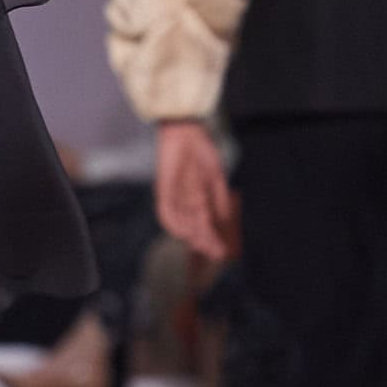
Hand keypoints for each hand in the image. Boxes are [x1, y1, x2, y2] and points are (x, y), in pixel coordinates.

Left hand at [155, 121, 234, 260]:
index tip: (222, 252)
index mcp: (198, 199)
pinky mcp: (162, 189)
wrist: (187, 132)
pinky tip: (183, 234)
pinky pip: (165, 212)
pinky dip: (173, 224)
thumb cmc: (202, 151)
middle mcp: (185, 201)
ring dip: (192, 236)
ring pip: (182, 223)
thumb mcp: (216, 176)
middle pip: (194, 228)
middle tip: (216, 254)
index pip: (204, 225)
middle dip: (205, 242)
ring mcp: (174, 197)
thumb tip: (223, 219)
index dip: (212, 239)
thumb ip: (219, 198)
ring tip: (204, 246)